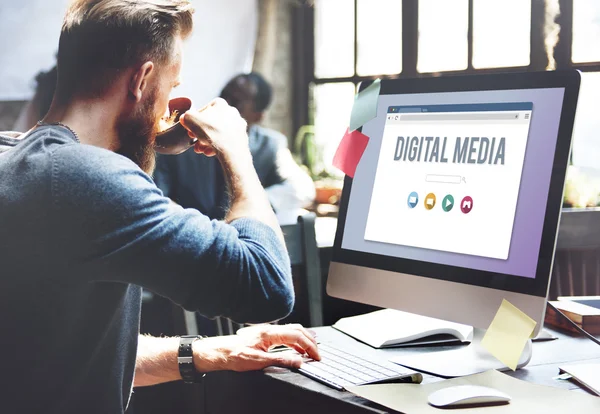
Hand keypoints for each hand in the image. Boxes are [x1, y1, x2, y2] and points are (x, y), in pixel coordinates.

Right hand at [179, 98, 248, 157]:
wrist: (231, 149)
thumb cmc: (212, 132)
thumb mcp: (190, 120)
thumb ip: (186, 116)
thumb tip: (185, 118)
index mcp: (220, 104)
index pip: (203, 110)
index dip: (194, 120)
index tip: (189, 129)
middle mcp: (232, 112)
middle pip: (211, 123)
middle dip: (200, 134)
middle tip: (194, 141)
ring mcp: (238, 125)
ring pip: (218, 133)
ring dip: (207, 142)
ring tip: (200, 149)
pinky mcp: (242, 138)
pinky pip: (226, 141)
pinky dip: (217, 146)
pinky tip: (209, 153)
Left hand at [193, 324, 319, 372]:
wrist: (220, 352)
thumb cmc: (234, 355)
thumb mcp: (258, 362)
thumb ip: (280, 360)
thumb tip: (298, 361)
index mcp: (269, 333)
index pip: (297, 336)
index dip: (309, 346)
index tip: (316, 356)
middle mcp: (269, 329)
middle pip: (297, 330)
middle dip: (310, 341)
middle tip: (317, 354)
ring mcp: (267, 331)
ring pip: (292, 330)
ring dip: (304, 339)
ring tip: (311, 350)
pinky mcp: (265, 335)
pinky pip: (285, 334)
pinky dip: (295, 340)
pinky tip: (297, 348)